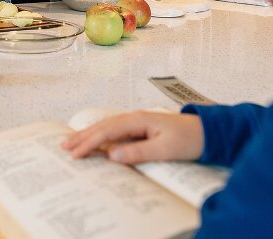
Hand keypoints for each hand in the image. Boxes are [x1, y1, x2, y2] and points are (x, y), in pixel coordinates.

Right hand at [61, 111, 204, 164]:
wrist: (208, 132)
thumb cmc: (189, 139)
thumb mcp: (165, 148)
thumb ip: (138, 152)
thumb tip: (113, 154)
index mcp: (139, 119)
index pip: (108, 131)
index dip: (90, 142)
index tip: (76, 153)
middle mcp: (135, 118)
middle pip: (103, 126)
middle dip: (83, 136)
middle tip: (63, 146)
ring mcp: (138, 122)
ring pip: (107, 128)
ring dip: (89, 135)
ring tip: (71, 142)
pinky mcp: (141, 129)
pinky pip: (116, 132)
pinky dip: (101, 136)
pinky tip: (95, 141)